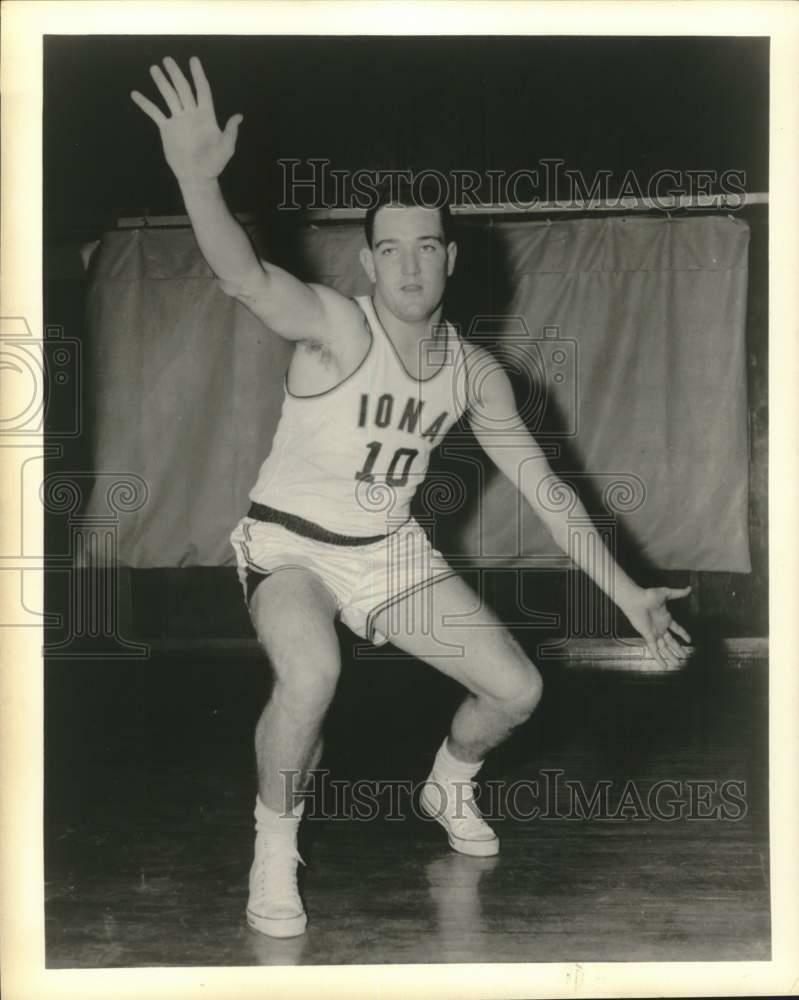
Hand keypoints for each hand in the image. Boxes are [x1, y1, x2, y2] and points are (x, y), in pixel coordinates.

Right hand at [131, 56, 242, 182]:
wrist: (197, 177)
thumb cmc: (214, 164)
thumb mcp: (226, 148)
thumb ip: (230, 132)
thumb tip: (238, 116)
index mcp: (206, 116)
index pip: (202, 90)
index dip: (198, 75)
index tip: (193, 60)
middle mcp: (191, 114)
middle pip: (183, 89)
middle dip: (176, 74)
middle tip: (168, 60)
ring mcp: (178, 120)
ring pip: (169, 96)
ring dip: (161, 83)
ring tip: (154, 69)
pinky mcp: (167, 129)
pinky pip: (155, 113)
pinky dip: (145, 104)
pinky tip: (135, 94)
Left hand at [620, 586, 692, 668]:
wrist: (635, 599)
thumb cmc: (648, 595)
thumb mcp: (666, 593)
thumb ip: (678, 593)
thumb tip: (689, 588)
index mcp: (666, 618)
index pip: (677, 629)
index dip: (683, 634)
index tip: (689, 639)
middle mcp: (661, 627)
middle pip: (671, 642)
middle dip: (678, 649)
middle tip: (685, 656)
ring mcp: (655, 633)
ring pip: (664, 648)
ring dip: (671, 656)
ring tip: (677, 664)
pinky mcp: (648, 636)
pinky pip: (654, 649)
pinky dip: (659, 658)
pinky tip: (664, 665)